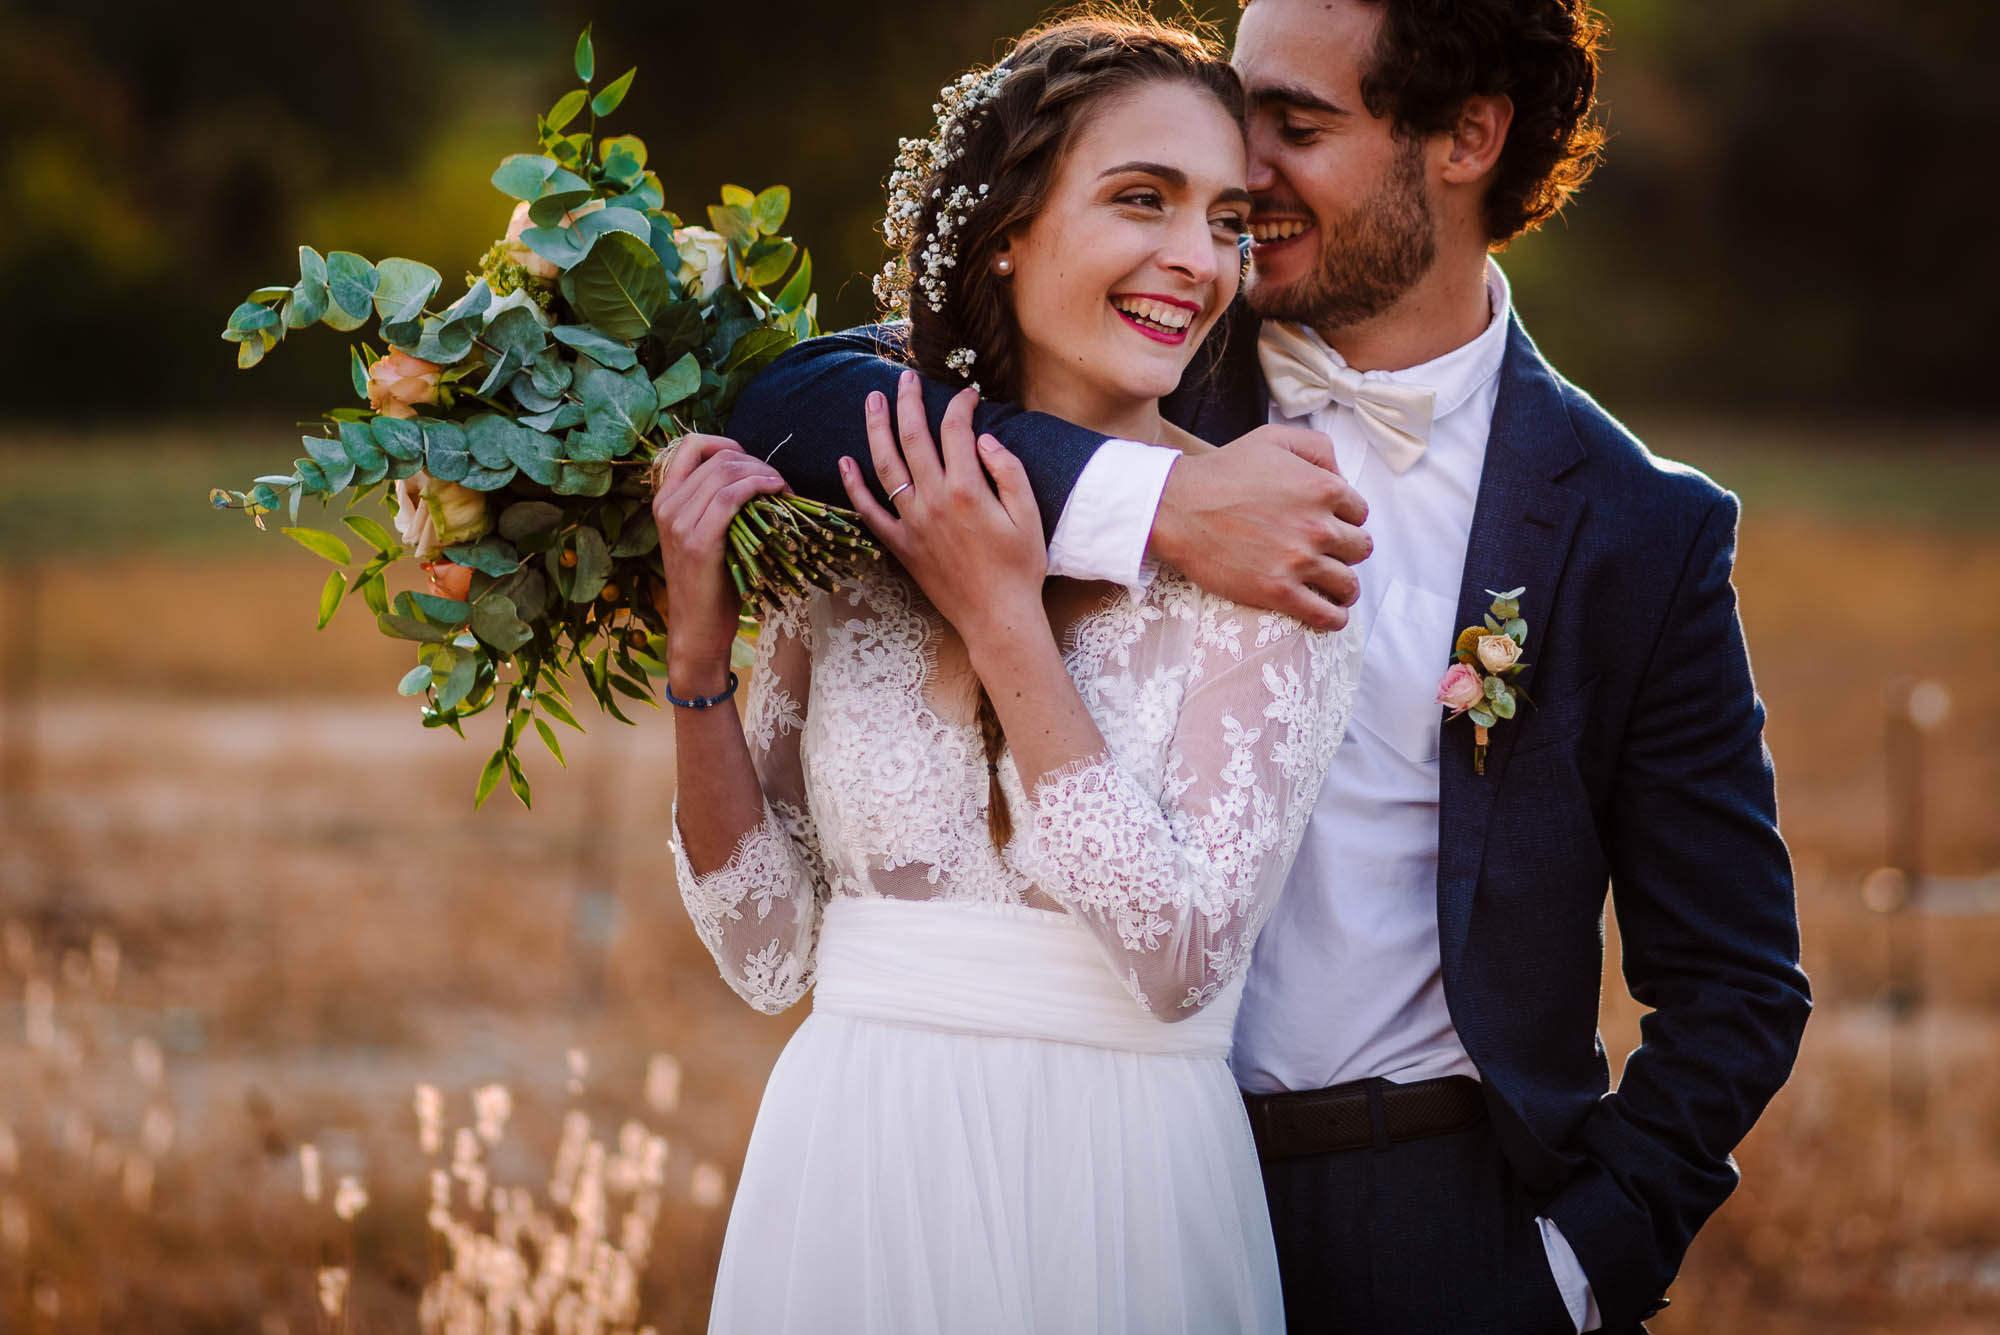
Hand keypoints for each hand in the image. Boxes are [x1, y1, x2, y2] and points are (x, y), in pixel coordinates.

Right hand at [651, 434, 786, 691]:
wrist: (698, 629)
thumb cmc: (712, 584)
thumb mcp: (708, 535)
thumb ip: (716, 504)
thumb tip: (753, 474)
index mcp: (665, 499)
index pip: (690, 445)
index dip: (727, 443)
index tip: (753, 461)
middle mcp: (666, 505)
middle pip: (717, 457)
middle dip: (756, 462)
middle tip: (780, 483)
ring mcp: (678, 522)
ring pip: (726, 473)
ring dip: (763, 473)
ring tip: (783, 490)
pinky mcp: (697, 541)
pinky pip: (730, 497)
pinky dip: (759, 487)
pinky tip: (778, 493)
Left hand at [837, 370, 1045, 643]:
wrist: (997, 617)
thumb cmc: (1020, 567)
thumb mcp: (1030, 515)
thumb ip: (1009, 471)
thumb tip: (985, 439)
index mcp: (969, 490)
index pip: (957, 430)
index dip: (961, 405)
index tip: (968, 395)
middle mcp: (934, 501)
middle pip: (914, 438)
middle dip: (909, 402)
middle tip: (905, 378)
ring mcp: (912, 523)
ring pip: (885, 466)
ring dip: (876, 429)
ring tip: (872, 401)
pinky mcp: (900, 545)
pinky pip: (869, 512)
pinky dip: (854, 486)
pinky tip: (845, 461)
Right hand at [1150, 424, 1370, 629]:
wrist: (1178, 508)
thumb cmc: (1223, 472)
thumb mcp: (1274, 440)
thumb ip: (1317, 449)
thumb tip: (1342, 477)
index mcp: (1322, 488)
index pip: (1360, 512)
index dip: (1346, 518)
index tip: (1330, 524)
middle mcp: (1318, 526)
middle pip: (1359, 548)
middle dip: (1347, 549)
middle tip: (1329, 553)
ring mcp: (1299, 561)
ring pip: (1348, 584)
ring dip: (1345, 586)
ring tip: (1336, 587)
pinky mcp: (1278, 592)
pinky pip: (1325, 615)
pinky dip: (1334, 617)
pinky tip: (1331, 614)